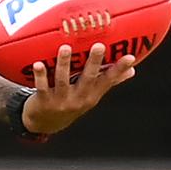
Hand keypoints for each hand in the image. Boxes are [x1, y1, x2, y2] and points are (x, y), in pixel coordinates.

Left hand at [21, 43, 135, 134]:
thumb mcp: (91, 95)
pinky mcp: (43, 102)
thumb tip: (133, 70)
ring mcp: (61, 101)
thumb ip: (109, 82)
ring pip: (63, 80)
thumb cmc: (71, 102)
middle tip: (99, 45)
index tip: (130, 57)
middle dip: (93, 62)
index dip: (119, 69)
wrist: (45, 124)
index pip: (108, 81)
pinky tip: (38, 63)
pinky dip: (40, 76)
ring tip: (65, 47)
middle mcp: (79, 99)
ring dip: (64, 64)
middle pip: (88, 79)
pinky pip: (42, 87)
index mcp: (91, 96)